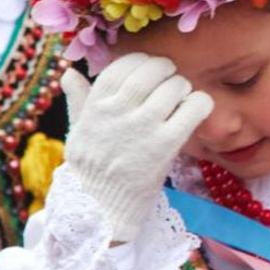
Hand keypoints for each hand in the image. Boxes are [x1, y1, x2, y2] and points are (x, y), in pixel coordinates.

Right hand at [58, 54, 211, 241]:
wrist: (101, 208)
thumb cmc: (92, 168)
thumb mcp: (78, 131)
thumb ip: (78, 100)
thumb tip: (69, 72)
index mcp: (96, 106)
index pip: (121, 66)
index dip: (140, 62)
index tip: (148, 70)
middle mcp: (118, 112)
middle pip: (151, 70)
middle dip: (165, 70)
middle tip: (170, 80)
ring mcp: (142, 127)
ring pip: (174, 86)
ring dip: (183, 87)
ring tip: (181, 99)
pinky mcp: (165, 144)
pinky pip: (194, 108)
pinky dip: (200, 102)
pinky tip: (194, 111)